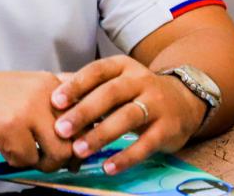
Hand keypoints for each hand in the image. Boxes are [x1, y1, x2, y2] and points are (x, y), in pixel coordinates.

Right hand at [0, 69, 74, 172]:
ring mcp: (29, 108)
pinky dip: (14, 160)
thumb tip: (82, 142)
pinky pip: (28, 159)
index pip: (87, 113)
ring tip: (22, 153)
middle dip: (63, 157)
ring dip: (41, 162)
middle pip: (77, 138)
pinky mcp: (11, 125)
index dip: (84, 138)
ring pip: (58, 153)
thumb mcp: (25, 94)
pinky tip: (1, 145)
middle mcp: (45, 92)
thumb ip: (52, 109)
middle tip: (46, 159)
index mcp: (51, 83)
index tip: (75, 151)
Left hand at [50, 56, 205, 176]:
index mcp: (123, 67)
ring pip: (127, 117)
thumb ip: (88, 86)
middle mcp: (141, 81)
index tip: (55, 101)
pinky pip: (146, 144)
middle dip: (84, 111)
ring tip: (79, 150)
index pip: (97, 71)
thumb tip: (50, 89)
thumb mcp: (117, 80)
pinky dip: (126, 157)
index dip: (76, 85)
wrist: (184, 100)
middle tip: (61, 129)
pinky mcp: (168, 128)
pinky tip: (108, 167)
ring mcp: (156, 104)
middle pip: (110, 94)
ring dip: (101, 135)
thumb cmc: (137, 92)